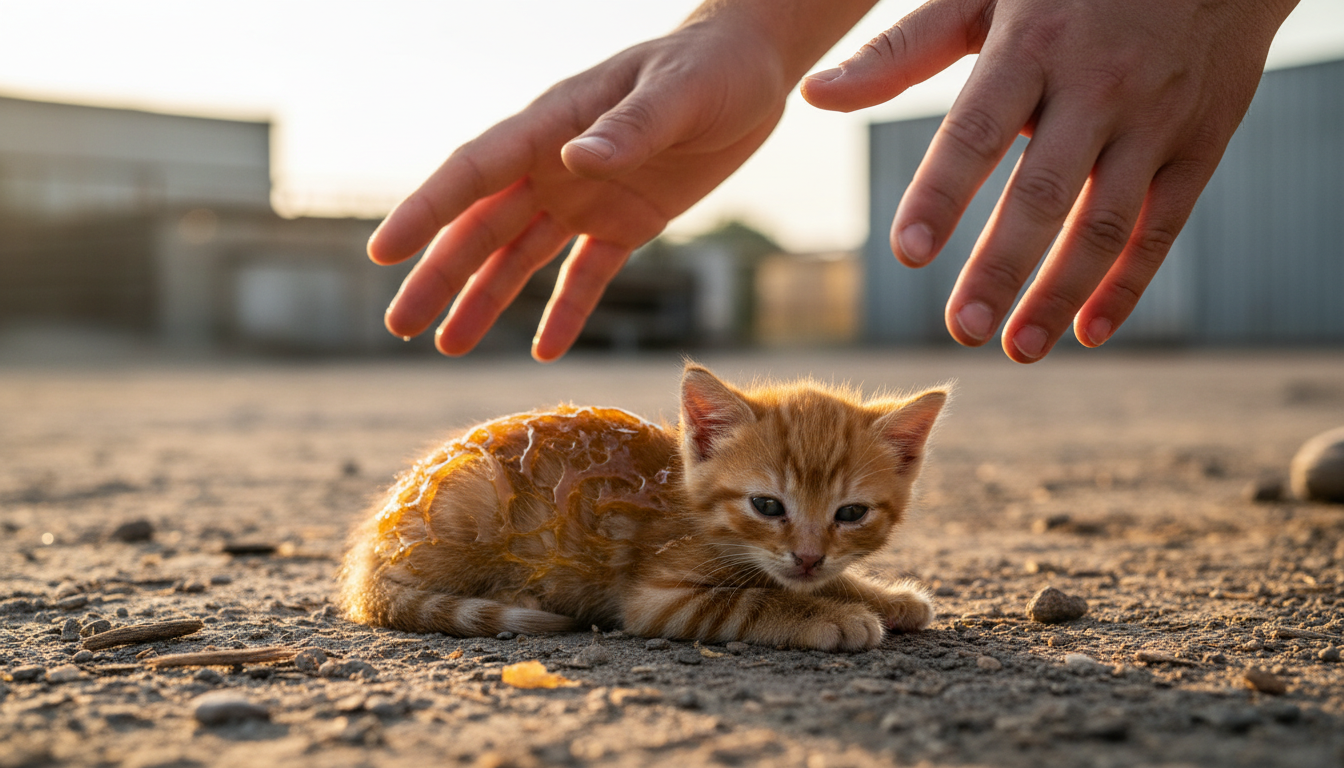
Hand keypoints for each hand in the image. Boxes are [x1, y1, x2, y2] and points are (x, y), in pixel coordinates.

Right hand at [368, 17, 793, 360]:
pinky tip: (543, 352)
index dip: (427, 211)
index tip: (383, 253)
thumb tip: (575, 160)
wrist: (753, 68)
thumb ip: (629, 129)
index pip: (475, 172)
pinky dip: (565, 312)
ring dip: (484, 301)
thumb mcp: (677, 94)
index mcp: (554, 125)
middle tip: (398, 326)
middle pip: (482, 227)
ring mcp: (586, 198)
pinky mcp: (625, 224)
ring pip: (520, 258)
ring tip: (447, 347)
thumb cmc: (711, 65)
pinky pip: (586, 276)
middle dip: (439, 276)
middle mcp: (555, 166)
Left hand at [803, 0, 1297, 361]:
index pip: (976, 131)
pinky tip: (1088, 333)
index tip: (907, 253)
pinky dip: (1128, 285)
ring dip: (1061, 294)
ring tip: (1018, 349)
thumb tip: (814, 96)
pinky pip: (1164, 226)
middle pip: (1043, 192)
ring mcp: (1155, 119)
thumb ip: (899, 52)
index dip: (942, 194)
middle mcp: (1098, 87)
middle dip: (1002, 268)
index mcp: (1032, 48)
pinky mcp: (1201, 144)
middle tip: (961, 331)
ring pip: (1107, 223)